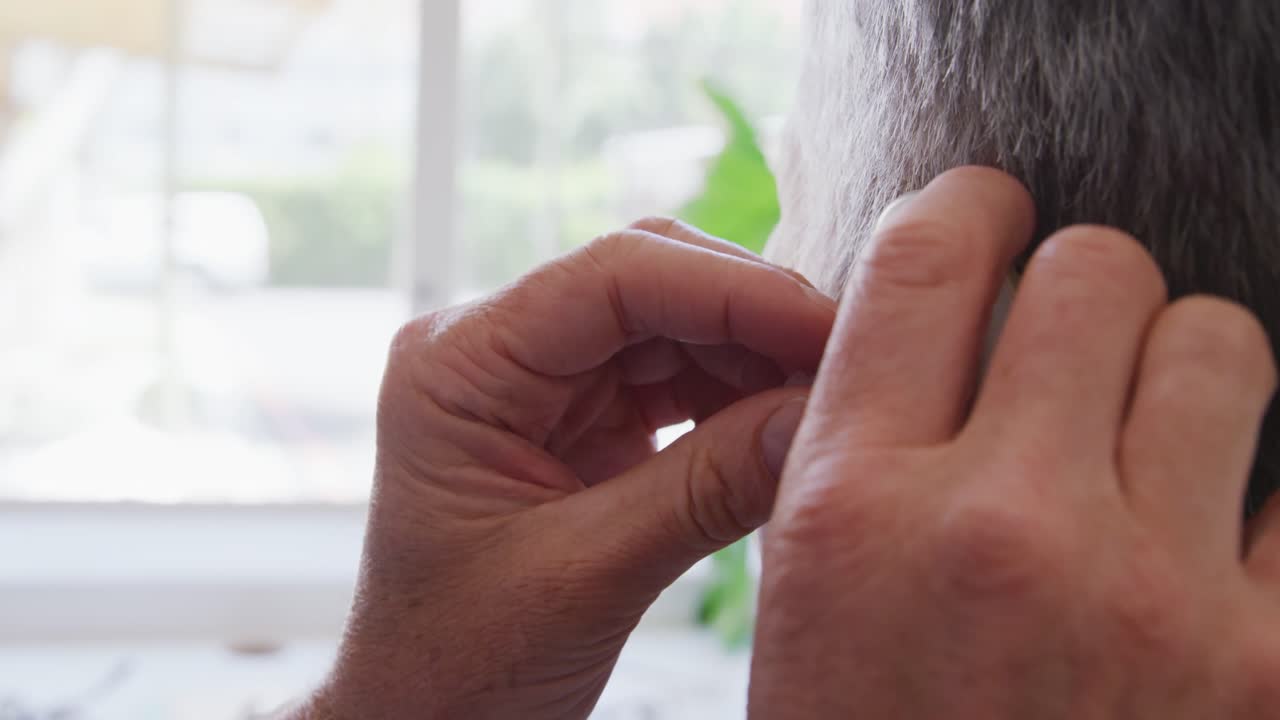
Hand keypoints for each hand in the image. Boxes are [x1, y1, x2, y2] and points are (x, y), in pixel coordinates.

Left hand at [296, 219, 834, 718]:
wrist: (427, 718)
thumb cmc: (461, 663)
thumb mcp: (587, 577)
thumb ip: (707, 489)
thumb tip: (821, 418)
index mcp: (459, 366)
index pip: (612, 278)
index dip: (735, 291)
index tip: (829, 329)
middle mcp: (497, 351)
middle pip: (651, 283)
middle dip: (756, 318)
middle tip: (847, 367)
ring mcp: (541, 382)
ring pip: (675, 324)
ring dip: (757, 357)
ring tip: (827, 405)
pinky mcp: (580, 417)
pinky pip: (677, 378)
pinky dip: (740, 396)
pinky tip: (786, 426)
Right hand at [750, 167, 1279, 716]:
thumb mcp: (809, 589)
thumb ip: (863, 438)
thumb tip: (947, 304)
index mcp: (853, 504)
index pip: (929, 253)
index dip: (970, 205)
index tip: (992, 214)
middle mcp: (1000, 529)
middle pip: (1095, 270)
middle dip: (1084, 294)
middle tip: (1069, 355)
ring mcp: (1153, 598)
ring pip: (1222, 345)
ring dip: (1188, 374)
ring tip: (1150, 447)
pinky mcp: (1272, 668)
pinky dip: (1262, 503)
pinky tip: (1211, 551)